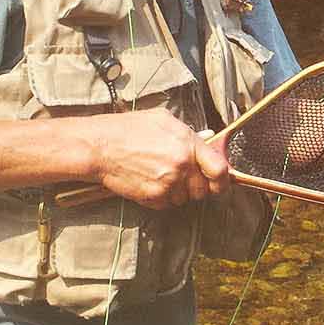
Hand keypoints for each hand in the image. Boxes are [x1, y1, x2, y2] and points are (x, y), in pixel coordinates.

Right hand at [80, 109, 231, 209]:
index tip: (219, 180)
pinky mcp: (153, 198)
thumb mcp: (162, 120)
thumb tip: (207, 139)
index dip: (223, 179)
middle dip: (197, 185)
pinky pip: (169, 205)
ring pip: (186, 199)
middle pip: (204, 189)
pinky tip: (150, 181)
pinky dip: (163, 197)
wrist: (100, 147)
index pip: (220, 170)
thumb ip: (189, 133)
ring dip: (179, 192)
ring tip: (161, 175)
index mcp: (187, 144)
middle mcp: (181, 166)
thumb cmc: (128, 129)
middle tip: (182, 174)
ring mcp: (168, 184)